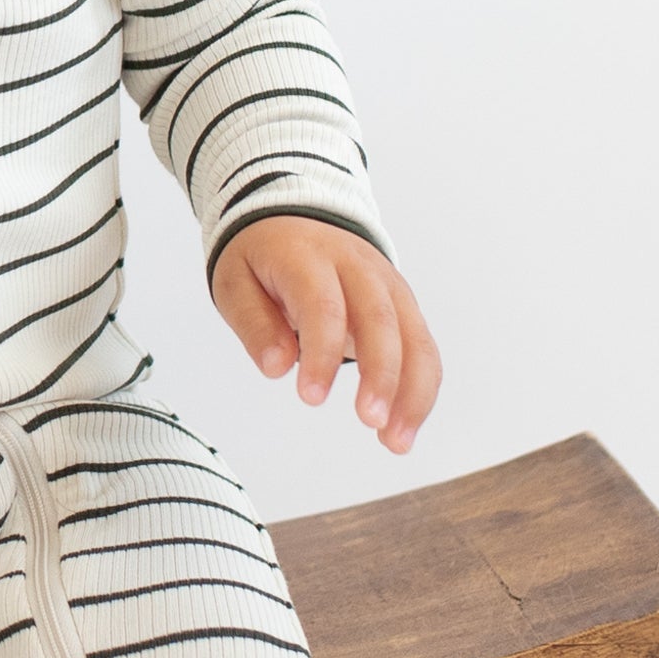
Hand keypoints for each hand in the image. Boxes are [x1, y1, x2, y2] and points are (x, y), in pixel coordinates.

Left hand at [209, 217, 439, 454]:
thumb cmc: (263, 258)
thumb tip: (276, 367)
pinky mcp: (403, 305)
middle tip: (371, 422)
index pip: (324, 306)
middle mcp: (359, 267)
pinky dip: (420, 389)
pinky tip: (404, 427)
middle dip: (382, 375)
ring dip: (413, 391)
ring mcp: (388, 285)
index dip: (321, 354)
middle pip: (382, 320)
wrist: (295, 217)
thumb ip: (254, 324)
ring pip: (415, 337)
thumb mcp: (235, 282)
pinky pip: (422, 348)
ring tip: (396, 441)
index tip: (311, 398)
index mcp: (309, 257)